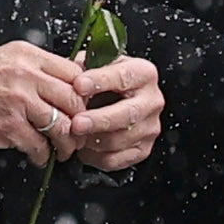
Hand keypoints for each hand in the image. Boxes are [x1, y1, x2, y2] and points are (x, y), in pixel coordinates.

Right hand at [0, 42, 92, 163]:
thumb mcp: (2, 61)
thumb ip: (33, 68)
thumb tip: (67, 81)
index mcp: (26, 56)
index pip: (75, 73)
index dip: (84, 95)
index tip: (82, 110)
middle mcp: (25, 75)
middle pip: (75, 101)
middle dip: (82, 124)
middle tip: (79, 136)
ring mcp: (17, 101)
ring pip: (62, 126)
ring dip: (66, 145)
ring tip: (61, 152)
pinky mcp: (7, 127)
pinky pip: (39, 146)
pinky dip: (43, 157)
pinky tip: (37, 157)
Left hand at [68, 54, 162, 172]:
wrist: (114, 98)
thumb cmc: (102, 81)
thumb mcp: (95, 65)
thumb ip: (84, 70)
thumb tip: (71, 82)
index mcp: (143, 73)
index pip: (123, 77)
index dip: (100, 81)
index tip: (79, 85)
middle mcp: (152, 100)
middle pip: (128, 114)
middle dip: (99, 120)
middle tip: (76, 123)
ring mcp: (150, 127)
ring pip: (120, 139)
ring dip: (93, 140)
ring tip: (74, 135)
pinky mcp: (143, 149)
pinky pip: (116, 159)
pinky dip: (95, 156)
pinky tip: (84, 147)